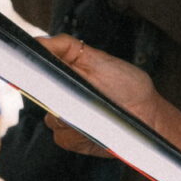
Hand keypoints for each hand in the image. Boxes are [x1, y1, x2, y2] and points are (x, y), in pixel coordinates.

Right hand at [36, 35, 180, 168]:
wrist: (145, 117)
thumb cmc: (128, 86)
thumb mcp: (98, 59)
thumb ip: (67, 49)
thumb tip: (40, 43)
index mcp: (65, 72)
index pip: (38, 69)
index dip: (36, 72)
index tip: (44, 75)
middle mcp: (61, 95)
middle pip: (40, 95)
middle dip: (58, 96)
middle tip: (81, 95)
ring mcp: (63, 117)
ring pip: (50, 118)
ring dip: (71, 117)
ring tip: (95, 112)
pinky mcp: (68, 138)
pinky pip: (61, 136)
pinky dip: (77, 133)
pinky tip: (94, 128)